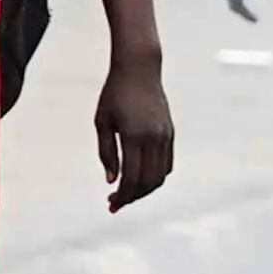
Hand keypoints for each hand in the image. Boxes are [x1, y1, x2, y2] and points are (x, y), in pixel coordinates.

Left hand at [94, 55, 175, 211]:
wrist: (139, 69)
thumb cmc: (114, 94)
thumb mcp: (102, 122)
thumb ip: (106, 153)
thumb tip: (112, 180)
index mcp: (134, 136)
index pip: (131, 177)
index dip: (122, 196)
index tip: (111, 204)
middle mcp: (153, 138)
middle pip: (148, 181)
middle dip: (132, 197)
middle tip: (115, 203)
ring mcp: (165, 136)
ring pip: (160, 175)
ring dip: (145, 189)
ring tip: (127, 193)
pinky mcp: (170, 133)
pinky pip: (167, 163)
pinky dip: (155, 176)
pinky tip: (140, 177)